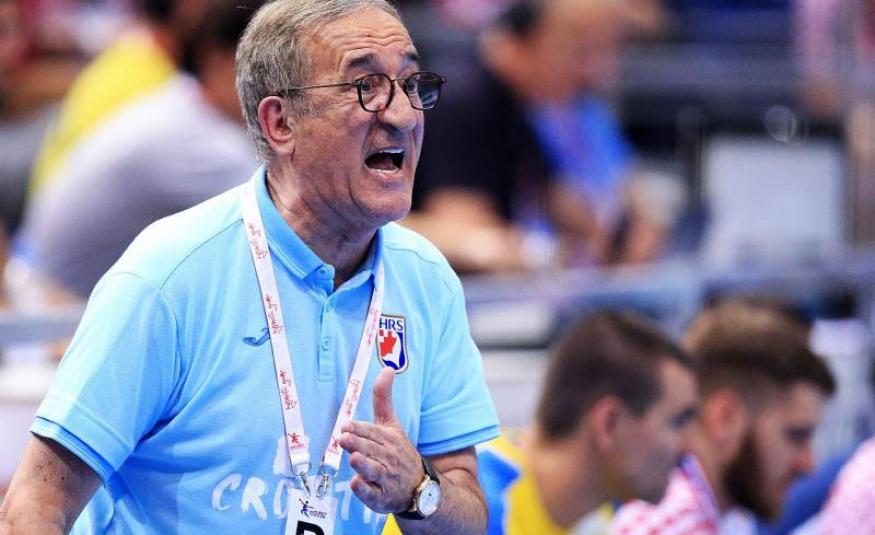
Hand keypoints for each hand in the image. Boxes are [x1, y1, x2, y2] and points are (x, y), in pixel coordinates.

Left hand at [339, 367, 422, 512]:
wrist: (419, 486)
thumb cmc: (399, 451)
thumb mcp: (392, 424)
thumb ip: (384, 398)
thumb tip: (387, 368)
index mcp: (388, 438)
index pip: (371, 432)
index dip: (358, 429)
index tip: (346, 425)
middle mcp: (388, 457)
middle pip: (370, 449)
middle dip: (358, 444)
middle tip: (344, 438)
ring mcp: (385, 478)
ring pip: (373, 470)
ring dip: (364, 464)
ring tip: (354, 458)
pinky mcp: (381, 497)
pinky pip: (373, 494)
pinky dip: (365, 491)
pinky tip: (357, 485)